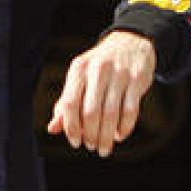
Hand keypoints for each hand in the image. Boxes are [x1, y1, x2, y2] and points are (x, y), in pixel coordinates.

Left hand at [46, 29, 155, 156]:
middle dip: (91, 135)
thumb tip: (52, 129)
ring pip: (111, 113)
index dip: (70, 126)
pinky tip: (119, 136)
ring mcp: (119, 74)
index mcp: (78, 70)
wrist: (130, 42)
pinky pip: (131, 109)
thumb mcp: (79, 78)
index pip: (69, 103)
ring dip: (107, 136)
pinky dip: (125, 127)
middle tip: (92, 147)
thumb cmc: (98, 67)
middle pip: (91, 112)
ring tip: (104, 148)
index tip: (75, 142)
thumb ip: (66, 102)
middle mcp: (97, 70)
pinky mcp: (138, 79)